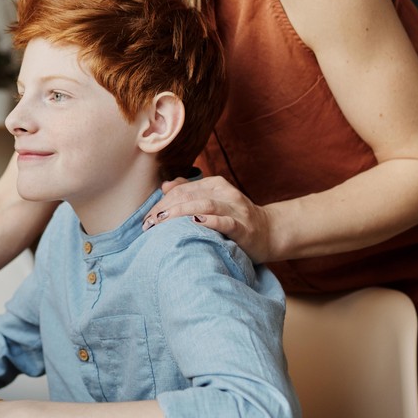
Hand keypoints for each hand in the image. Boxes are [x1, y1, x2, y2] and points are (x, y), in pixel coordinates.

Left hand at [142, 176, 274, 262]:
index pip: (182, 189)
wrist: (270, 232)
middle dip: (166, 209)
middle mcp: (225, 193)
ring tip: (163, 221)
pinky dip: (210, 221)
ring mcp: (236, 210)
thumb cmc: (235, 219)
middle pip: (189, 195)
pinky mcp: (244, 228)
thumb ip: (190, 192)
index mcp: (215, 185)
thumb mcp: (213, 201)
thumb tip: (165, 186)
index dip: (162, 203)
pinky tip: (196, 222)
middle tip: (149, 224)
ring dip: (181, 212)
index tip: (147, 219)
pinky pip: (226, 222)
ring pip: (205, 205)